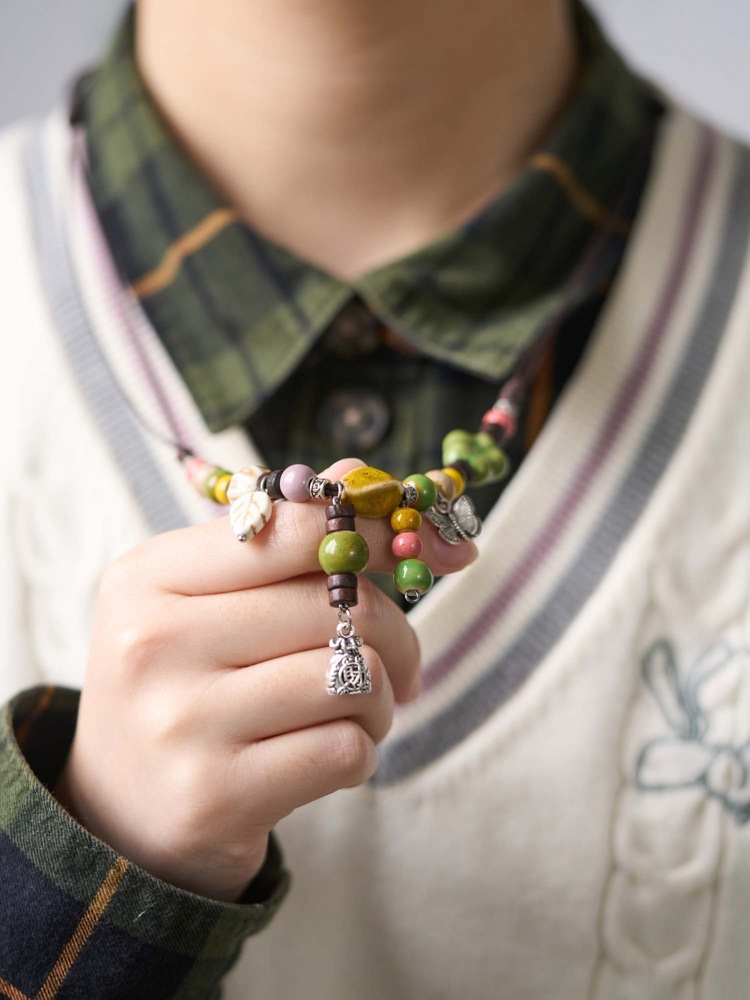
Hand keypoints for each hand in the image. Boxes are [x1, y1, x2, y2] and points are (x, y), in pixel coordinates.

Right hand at [53, 460, 475, 901]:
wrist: (120, 810)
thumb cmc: (183, 682)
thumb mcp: (204, 598)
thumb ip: (280, 536)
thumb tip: (365, 476)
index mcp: (151, 576)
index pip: (296, 528)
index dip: (375, 533)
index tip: (414, 548)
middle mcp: (155, 642)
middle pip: (343, 606)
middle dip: (398, 635)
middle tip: (398, 661)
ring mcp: (182, 723)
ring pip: (357, 678)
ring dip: (383, 699)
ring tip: (360, 711)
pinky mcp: (216, 797)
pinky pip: (347, 751)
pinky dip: (363, 751)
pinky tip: (333, 754)